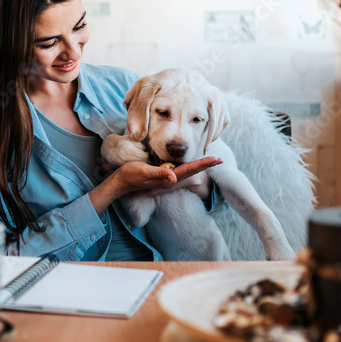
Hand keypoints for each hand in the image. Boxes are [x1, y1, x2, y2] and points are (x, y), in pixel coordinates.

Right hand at [88, 157, 220, 213]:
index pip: (190, 170)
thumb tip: (174, 177)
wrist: (120, 182)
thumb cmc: (130, 175)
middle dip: (206, 165)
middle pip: (192, 171)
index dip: (203, 164)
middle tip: (220, 160)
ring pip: (187, 171)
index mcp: (168, 178)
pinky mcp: (161, 175)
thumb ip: (159, 174)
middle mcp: (170, 179)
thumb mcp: (143, 171)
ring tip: (210, 161)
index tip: (216, 159)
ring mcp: (166, 178)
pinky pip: (179, 170)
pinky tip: (191, 164)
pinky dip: (189, 166)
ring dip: (199, 166)